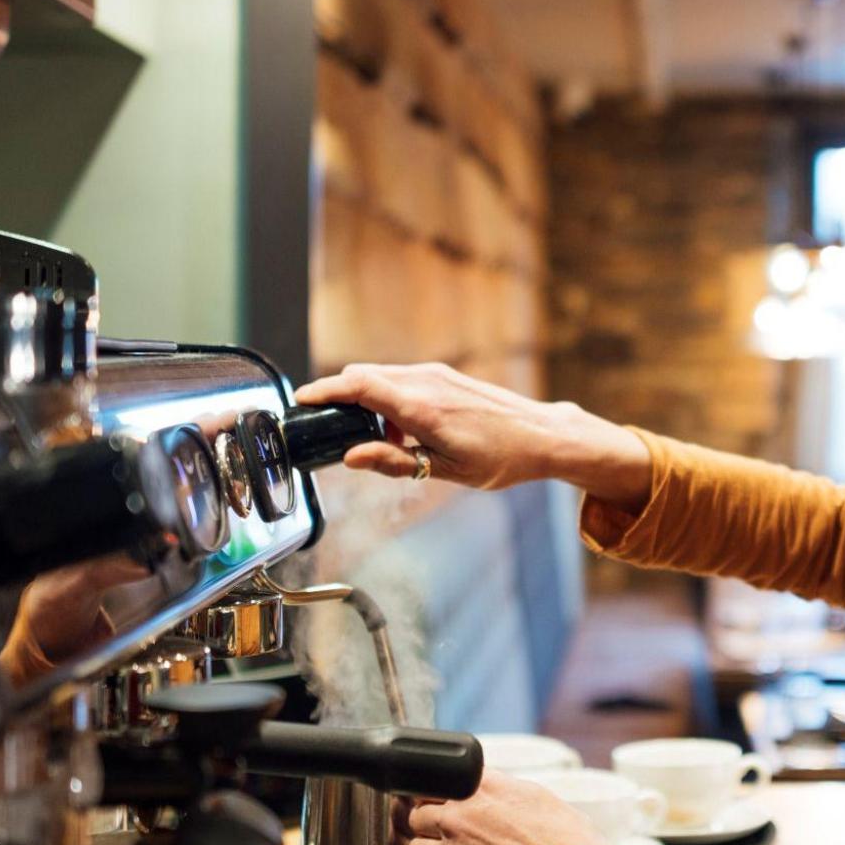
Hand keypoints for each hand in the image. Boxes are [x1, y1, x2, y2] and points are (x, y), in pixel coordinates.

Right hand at [293, 363, 652, 509]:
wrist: (543, 436)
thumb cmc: (500, 458)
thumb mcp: (444, 470)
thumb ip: (393, 462)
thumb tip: (350, 457)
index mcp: (422, 408)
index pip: (358, 385)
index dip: (324, 390)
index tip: (301, 399)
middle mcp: (426, 381)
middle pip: (364, 375)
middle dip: (339, 395)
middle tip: (326, 425)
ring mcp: (438, 374)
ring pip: (383, 375)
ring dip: (366, 400)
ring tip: (375, 441)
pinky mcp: (446, 375)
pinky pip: (402, 379)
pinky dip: (388, 398)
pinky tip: (401, 431)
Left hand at [404, 771, 656, 844]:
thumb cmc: (566, 839)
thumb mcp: (531, 793)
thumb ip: (494, 786)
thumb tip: (474, 783)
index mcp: (477, 790)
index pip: (428, 784)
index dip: (429, 795)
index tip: (433, 802)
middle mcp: (459, 819)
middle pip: (415, 818)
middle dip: (425, 825)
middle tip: (438, 833)